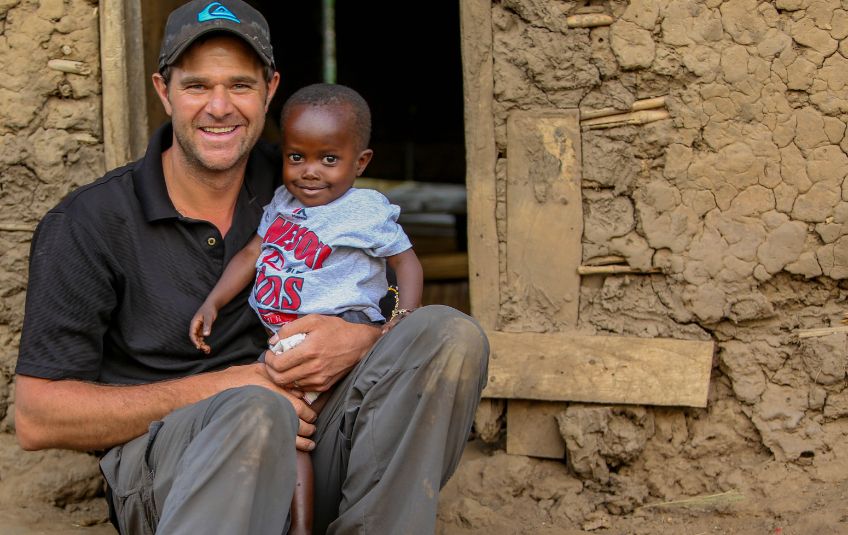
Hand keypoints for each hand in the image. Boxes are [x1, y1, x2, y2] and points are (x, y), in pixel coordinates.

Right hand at [189, 302, 217, 353]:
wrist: (212, 305)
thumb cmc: (209, 310)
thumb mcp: (209, 317)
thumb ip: (207, 325)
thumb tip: (206, 335)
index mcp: (194, 323)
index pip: (192, 334)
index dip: (194, 341)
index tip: (199, 346)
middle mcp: (195, 327)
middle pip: (195, 338)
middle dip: (199, 344)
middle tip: (206, 349)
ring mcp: (198, 328)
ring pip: (198, 339)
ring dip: (201, 344)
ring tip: (208, 350)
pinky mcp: (202, 329)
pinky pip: (201, 338)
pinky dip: (203, 342)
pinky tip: (207, 347)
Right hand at [217, 363, 317, 450]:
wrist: (209, 393)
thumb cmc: (234, 380)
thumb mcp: (259, 371)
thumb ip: (278, 378)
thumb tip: (298, 391)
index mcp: (270, 392)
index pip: (296, 406)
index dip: (308, 413)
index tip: (312, 415)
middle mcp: (267, 408)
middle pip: (294, 422)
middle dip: (307, 427)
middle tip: (312, 428)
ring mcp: (260, 421)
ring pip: (286, 435)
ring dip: (301, 440)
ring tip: (310, 442)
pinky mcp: (252, 431)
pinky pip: (274, 441)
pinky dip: (288, 447)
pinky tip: (295, 450)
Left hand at [263, 314, 380, 392]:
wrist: (359, 344)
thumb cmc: (336, 330)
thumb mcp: (313, 320)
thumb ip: (290, 328)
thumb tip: (273, 341)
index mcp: (309, 350)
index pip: (278, 364)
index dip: (269, 359)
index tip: (270, 353)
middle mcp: (314, 368)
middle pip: (281, 379)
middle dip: (271, 371)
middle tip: (272, 362)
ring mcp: (319, 379)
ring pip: (290, 385)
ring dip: (282, 377)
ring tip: (284, 366)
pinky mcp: (324, 386)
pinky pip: (302, 388)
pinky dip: (295, 381)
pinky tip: (296, 371)